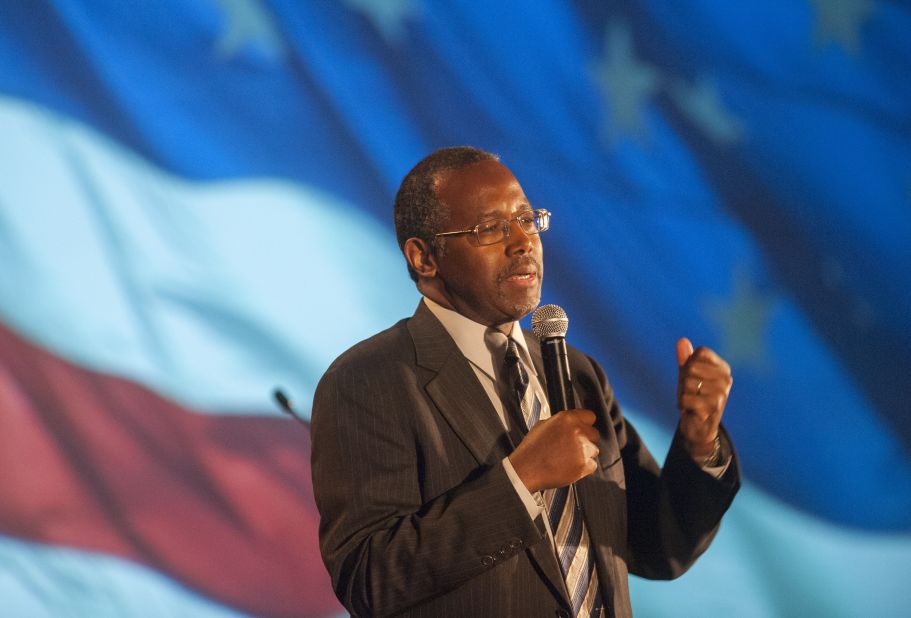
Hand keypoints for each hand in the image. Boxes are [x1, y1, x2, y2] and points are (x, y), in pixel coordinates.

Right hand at [508, 409, 599, 492]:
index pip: (590, 416)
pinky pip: (592, 465)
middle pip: (594, 433)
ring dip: (585, 454)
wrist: (527, 469)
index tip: (583, 429)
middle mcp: (577, 431)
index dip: (585, 423)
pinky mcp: (584, 465)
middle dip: (586, 439)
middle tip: (572, 446)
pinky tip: (569, 466)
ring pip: (594, 450)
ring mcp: (582, 448)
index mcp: (567, 418)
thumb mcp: (542, 425)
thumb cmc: (532, 449)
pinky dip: (584, 467)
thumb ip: (561, 422)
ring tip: (568, 458)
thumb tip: (570, 423)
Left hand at [675, 338, 732, 456]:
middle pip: (691, 367)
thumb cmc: (694, 396)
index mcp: (723, 368)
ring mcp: (722, 393)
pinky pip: (685, 398)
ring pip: (687, 383)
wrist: (699, 425)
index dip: (689, 362)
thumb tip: (681, 340)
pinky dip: (682, 404)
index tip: (693, 376)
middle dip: (684, 380)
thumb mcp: (688, 375)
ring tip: (692, 401)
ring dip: (683, 393)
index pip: (701, 352)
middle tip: (691, 392)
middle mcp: (726, 379)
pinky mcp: (713, 408)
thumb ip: (685, 358)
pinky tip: (691, 409)